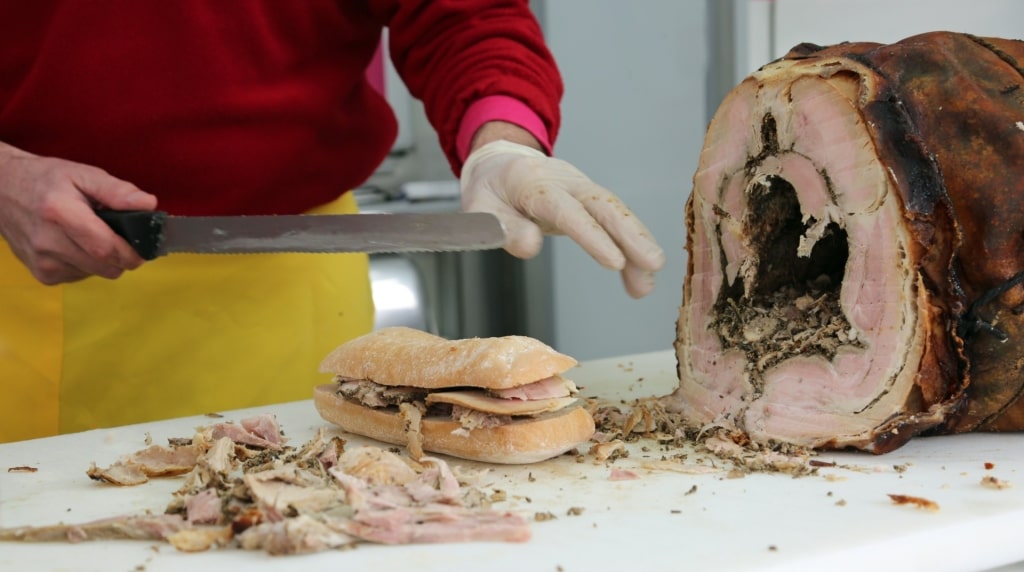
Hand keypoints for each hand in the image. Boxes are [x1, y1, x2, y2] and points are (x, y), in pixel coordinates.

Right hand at [0, 143, 156, 284]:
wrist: (1, 191)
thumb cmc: (45, 180)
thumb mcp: (82, 174)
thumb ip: (117, 191)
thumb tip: (149, 205)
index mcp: (59, 212)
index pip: (106, 248)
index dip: (131, 251)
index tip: (144, 245)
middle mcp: (47, 242)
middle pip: (106, 266)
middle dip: (124, 256)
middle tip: (123, 237)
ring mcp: (42, 262)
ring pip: (97, 273)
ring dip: (105, 260)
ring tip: (93, 235)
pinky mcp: (43, 275)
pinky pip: (81, 276)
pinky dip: (88, 264)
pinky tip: (77, 244)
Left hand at [460, 139, 665, 297]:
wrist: (502, 163)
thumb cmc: (490, 190)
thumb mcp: (480, 209)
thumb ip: (501, 228)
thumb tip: (530, 245)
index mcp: (535, 184)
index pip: (567, 210)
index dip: (592, 236)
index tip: (615, 263)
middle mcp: (567, 183)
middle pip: (604, 205)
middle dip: (632, 235)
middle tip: (654, 264)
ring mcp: (583, 190)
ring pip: (617, 213)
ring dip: (638, 245)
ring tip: (649, 283)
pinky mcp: (592, 202)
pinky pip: (615, 223)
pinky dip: (630, 250)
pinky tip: (640, 278)